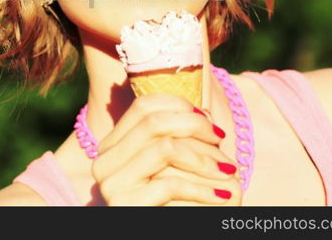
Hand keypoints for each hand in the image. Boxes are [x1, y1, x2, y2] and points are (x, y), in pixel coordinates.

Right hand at [90, 93, 239, 205]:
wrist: (163, 237)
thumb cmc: (172, 203)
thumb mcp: (173, 166)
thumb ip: (180, 138)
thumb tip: (202, 111)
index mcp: (111, 146)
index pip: (143, 107)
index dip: (179, 105)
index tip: (207, 120)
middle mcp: (104, 161)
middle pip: (154, 122)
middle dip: (195, 125)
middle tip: (220, 138)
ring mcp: (111, 183)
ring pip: (165, 147)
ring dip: (204, 158)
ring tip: (227, 171)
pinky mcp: (124, 205)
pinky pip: (171, 184)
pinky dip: (202, 189)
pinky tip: (220, 196)